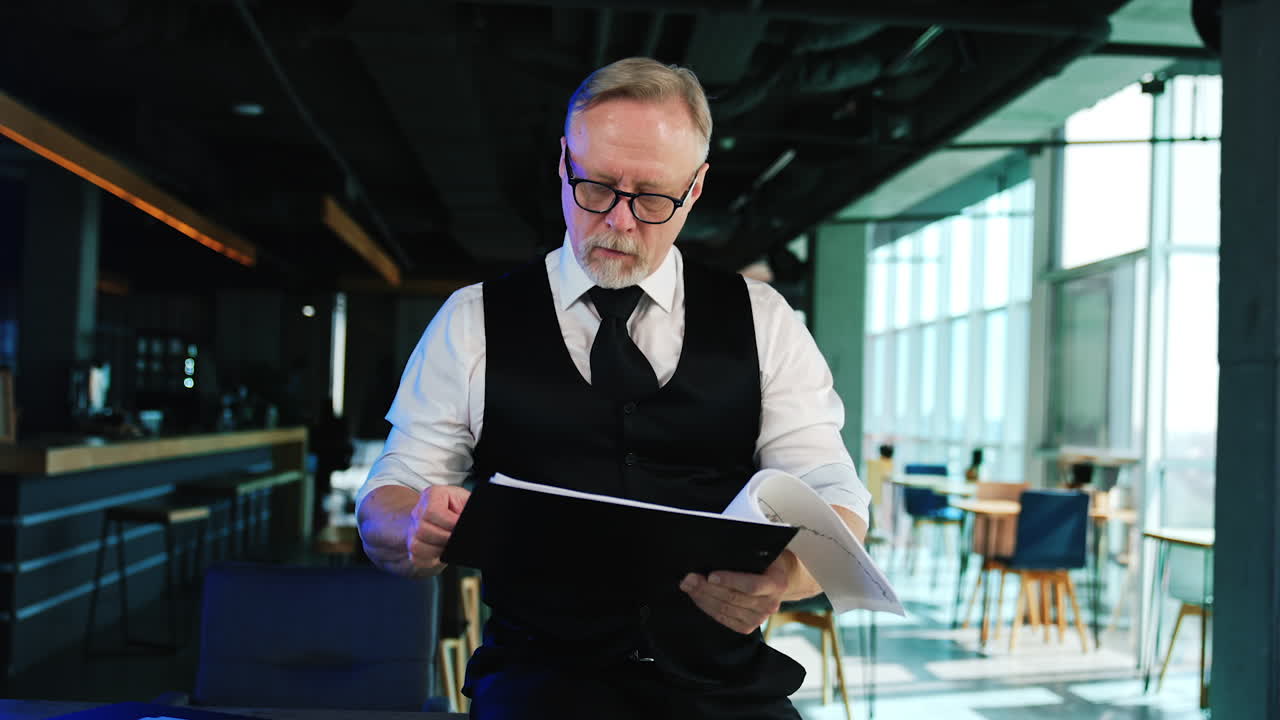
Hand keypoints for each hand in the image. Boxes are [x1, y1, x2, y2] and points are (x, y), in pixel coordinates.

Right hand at [405, 484, 469, 572]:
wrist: (453, 514)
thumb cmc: (461, 508)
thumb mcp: (467, 502)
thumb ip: (465, 510)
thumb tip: (463, 523)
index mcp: (432, 495)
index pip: (431, 511)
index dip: (449, 523)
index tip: (459, 526)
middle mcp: (419, 512)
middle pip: (422, 530)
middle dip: (445, 538)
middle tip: (457, 538)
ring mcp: (413, 530)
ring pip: (416, 546)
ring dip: (437, 550)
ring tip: (450, 546)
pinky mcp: (413, 546)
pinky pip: (416, 558)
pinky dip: (431, 560)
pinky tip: (442, 553)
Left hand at [679, 551, 794, 633]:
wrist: (776, 579)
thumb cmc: (764, 561)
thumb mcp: (762, 553)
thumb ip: (746, 554)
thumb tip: (715, 550)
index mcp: (777, 584)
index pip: (752, 586)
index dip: (730, 581)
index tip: (710, 575)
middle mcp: (770, 604)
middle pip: (734, 598)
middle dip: (708, 588)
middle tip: (689, 579)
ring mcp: (760, 618)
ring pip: (725, 610)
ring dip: (703, 598)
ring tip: (688, 586)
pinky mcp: (748, 627)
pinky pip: (724, 619)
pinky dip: (708, 608)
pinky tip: (698, 597)